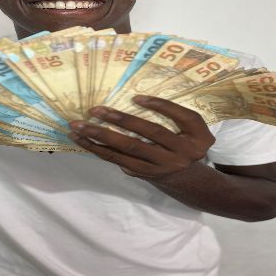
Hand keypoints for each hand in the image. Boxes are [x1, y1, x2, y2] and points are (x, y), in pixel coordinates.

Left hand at [68, 95, 215, 178]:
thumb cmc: (185, 141)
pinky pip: (117, 159)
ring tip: (78, 126)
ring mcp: (160, 166)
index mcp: (198, 137)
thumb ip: (175, 113)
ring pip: (127, 150)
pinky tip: (82, 139)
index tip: (136, 97)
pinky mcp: (142, 173)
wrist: (184, 178)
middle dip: (121, 120)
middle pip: (149, 134)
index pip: (181, 116)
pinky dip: (98, 149)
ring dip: (100, 136)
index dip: (160, 106)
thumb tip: (135, 99)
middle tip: (95, 109)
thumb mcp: (193, 127)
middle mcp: (181, 154)